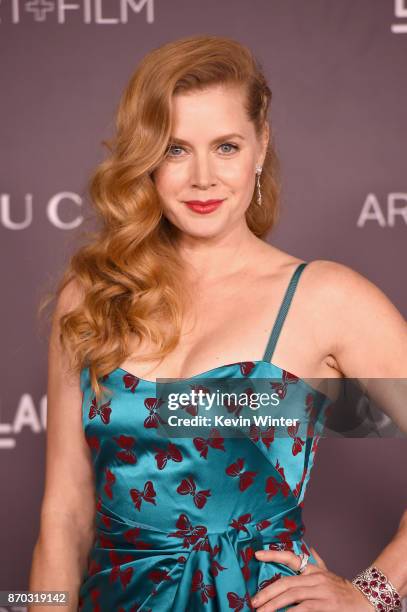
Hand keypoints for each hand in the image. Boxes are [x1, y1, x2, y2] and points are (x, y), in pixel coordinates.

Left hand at [250, 546, 372, 610]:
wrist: (366, 601)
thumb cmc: (344, 590)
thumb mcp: (330, 573)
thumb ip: (318, 562)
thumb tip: (310, 549)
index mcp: (314, 570)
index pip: (291, 558)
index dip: (273, 555)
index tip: (256, 555)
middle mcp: (316, 578)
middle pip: (286, 583)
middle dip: (267, 593)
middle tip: (254, 602)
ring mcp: (320, 592)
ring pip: (291, 596)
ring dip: (274, 605)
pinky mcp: (325, 606)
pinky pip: (303, 609)